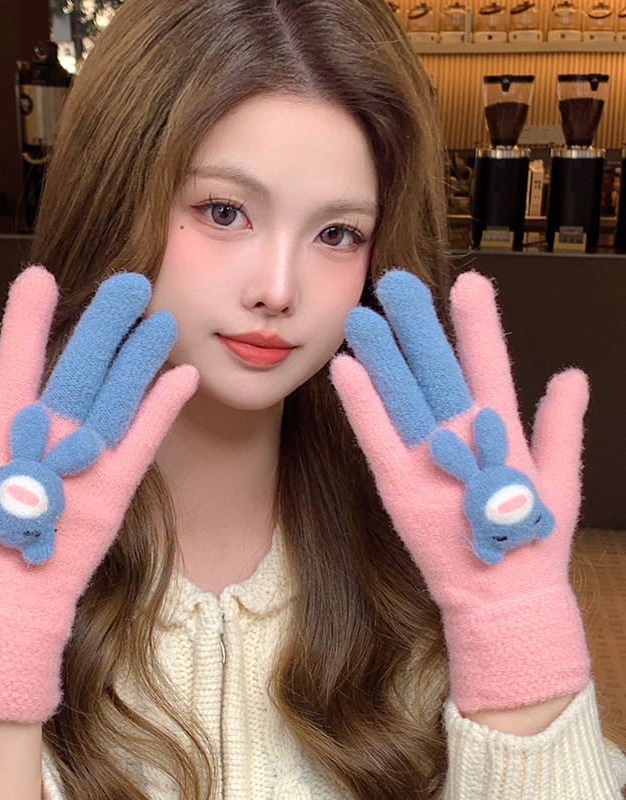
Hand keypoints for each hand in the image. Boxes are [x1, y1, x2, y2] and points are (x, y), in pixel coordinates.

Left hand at [0, 266, 197, 722]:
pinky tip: (181, 376)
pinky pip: (141, 444)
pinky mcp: (112, 492)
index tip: (39, 277)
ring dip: (138, 360)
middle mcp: (48, 439)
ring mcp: (85, 463)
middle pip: (80, 372)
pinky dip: (161, 411)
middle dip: (102, 327)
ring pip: (116, 399)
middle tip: (126, 284)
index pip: (17, 364)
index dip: (27, 322)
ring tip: (158, 318)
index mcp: (1, 433)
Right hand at [330, 269, 589, 713]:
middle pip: (434, 370)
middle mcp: (456, 433)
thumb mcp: (560, 479)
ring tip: (364, 316)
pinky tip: (345, 370)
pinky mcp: (399, 483)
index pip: (485, 364)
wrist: (505, 596)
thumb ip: (561, 426)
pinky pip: (377, 438)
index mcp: (497, 427)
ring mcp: (424, 455)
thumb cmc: (535, 539)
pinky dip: (362, 405)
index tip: (469, 281)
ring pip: (402, 396)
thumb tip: (571, 373)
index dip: (477, 325)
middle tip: (396, 283)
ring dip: (383, 356)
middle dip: (416, 327)